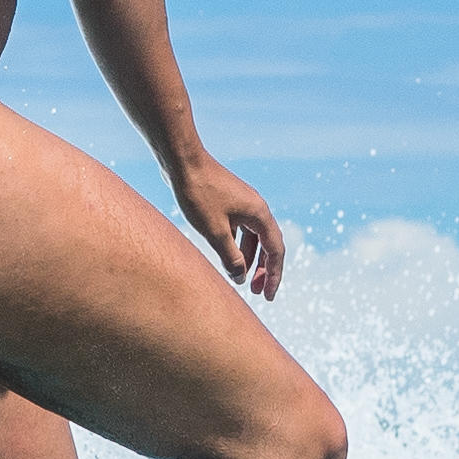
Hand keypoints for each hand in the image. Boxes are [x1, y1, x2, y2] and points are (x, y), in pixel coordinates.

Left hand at [173, 155, 286, 298]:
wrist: (183, 162)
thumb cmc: (198, 195)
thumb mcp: (215, 232)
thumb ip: (230, 257)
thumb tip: (240, 277)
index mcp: (259, 215)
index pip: (276, 251)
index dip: (274, 276)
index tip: (268, 296)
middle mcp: (256, 209)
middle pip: (268, 245)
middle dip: (264, 270)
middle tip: (258, 293)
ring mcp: (243, 204)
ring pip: (253, 237)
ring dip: (250, 259)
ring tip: (240, 279)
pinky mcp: (228, 202)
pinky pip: (240, 229)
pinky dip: (237, 246)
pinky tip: (226, 257)